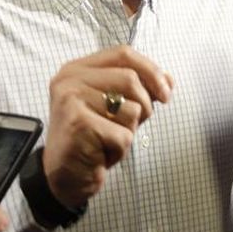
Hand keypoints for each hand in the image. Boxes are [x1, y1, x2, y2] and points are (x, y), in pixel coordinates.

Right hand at [43, 45, 172, 208]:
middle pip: (130, 79)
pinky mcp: (79, 124)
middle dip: (143, 106)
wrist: (64, 177)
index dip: (151, 70)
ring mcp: (72, 100)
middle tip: (130, 126)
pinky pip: (123, 135)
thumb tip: (168, 80)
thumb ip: (137, 90)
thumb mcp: (114, 108)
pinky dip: (120, 151)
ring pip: (131, 109)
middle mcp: (70, 79)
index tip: (166, 92)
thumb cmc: (91, 140)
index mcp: (77, 69)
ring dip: (129, 132)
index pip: (123, 53)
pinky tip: (102, 154)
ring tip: (107, 140)